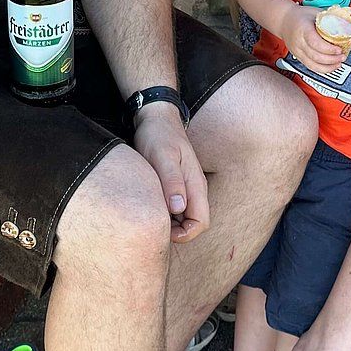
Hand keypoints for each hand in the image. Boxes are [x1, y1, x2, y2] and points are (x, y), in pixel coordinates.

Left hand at [134, 106, 209, 239]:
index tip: (164, 231)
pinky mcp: (176, 184)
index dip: (185, 234)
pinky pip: (175, 207)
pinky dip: (164, 212)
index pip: (201, 222)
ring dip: (170, 222)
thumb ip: (172, 182)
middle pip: (193, 223)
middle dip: (177, 232)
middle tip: (154, 225)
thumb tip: (179, 209)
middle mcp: (194, 189)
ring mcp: (186, 187)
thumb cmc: (158, 135)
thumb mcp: (163, 157)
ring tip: (150, 215)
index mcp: (196, 185)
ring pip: (184, 216)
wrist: (156, 117)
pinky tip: (150, 205)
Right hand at [281, 5, 345, 73]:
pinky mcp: (298, 57)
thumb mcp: (315, 12)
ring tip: (338, 64)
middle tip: (342, 56)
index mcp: (303, 29)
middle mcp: (298, 42)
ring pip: (312, 65)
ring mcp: (297, 52)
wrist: (284, 20)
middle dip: (331, 59)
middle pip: (315, 56)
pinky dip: (322, 69)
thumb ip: (330, 18)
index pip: (315, 43)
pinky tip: (330, 67)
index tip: (339, 49)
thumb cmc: (299, 16)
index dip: (328, 49)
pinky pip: (310, 67)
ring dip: (328, 67)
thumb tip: (346, 22)